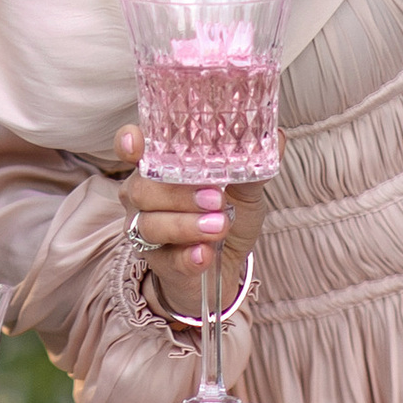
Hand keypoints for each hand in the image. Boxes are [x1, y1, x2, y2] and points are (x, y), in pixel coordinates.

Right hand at [111, 124, 266, 283]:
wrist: (228, 265)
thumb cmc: (227, 215)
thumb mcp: (244, 189)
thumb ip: (253, 165)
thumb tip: (275, 137)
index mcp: (160, 167)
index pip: (131, 148)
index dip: (128, 143)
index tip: (136, 143)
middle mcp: (144, 196)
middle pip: (142, 189)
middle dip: (178, 193)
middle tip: (216, 199)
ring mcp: (146, 230)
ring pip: (151, 224)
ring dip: (186, 225)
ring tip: (219, 226)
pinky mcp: (159, 262)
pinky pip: (167, 258)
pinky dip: (187, 256)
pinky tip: (205, 254)